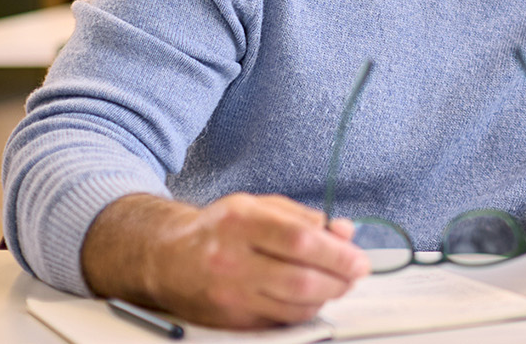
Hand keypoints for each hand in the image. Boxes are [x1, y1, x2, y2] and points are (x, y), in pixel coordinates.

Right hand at [82, 192, 369, 328]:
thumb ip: (303, 217)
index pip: (300, 241)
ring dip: (327, 296)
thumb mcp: (258, 206)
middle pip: (301, 279)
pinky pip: (280, 319)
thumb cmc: (219, 229)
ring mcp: (229, 294)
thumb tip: (343, 233)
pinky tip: (312, 295)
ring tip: (338, 282)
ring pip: (294, 305)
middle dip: (339, 279)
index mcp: (240, 223)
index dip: (337, 253)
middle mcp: (231, 260)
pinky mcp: (230, 320)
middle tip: (356, 272)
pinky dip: (305, 309)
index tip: (359, 258)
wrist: (165, 258)